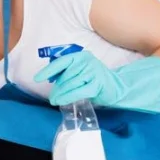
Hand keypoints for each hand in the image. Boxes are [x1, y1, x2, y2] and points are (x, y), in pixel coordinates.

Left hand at [34, 51, 159, 112]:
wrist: (121, 87)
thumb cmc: (98, 82)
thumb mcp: (82, 75)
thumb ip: (69, 74)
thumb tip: (52, 79)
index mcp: (81, 57)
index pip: (61, 61)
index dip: (48, 70)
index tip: (38, 78)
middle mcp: (86, 62)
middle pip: (65, 76)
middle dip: (57, 88)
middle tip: (52, 97)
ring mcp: (92, 72)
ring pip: (70, 84)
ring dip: (61, 94)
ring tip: (56, 100)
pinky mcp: (97, 83)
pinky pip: (78, 90)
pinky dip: (68, 96)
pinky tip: (62, 101)